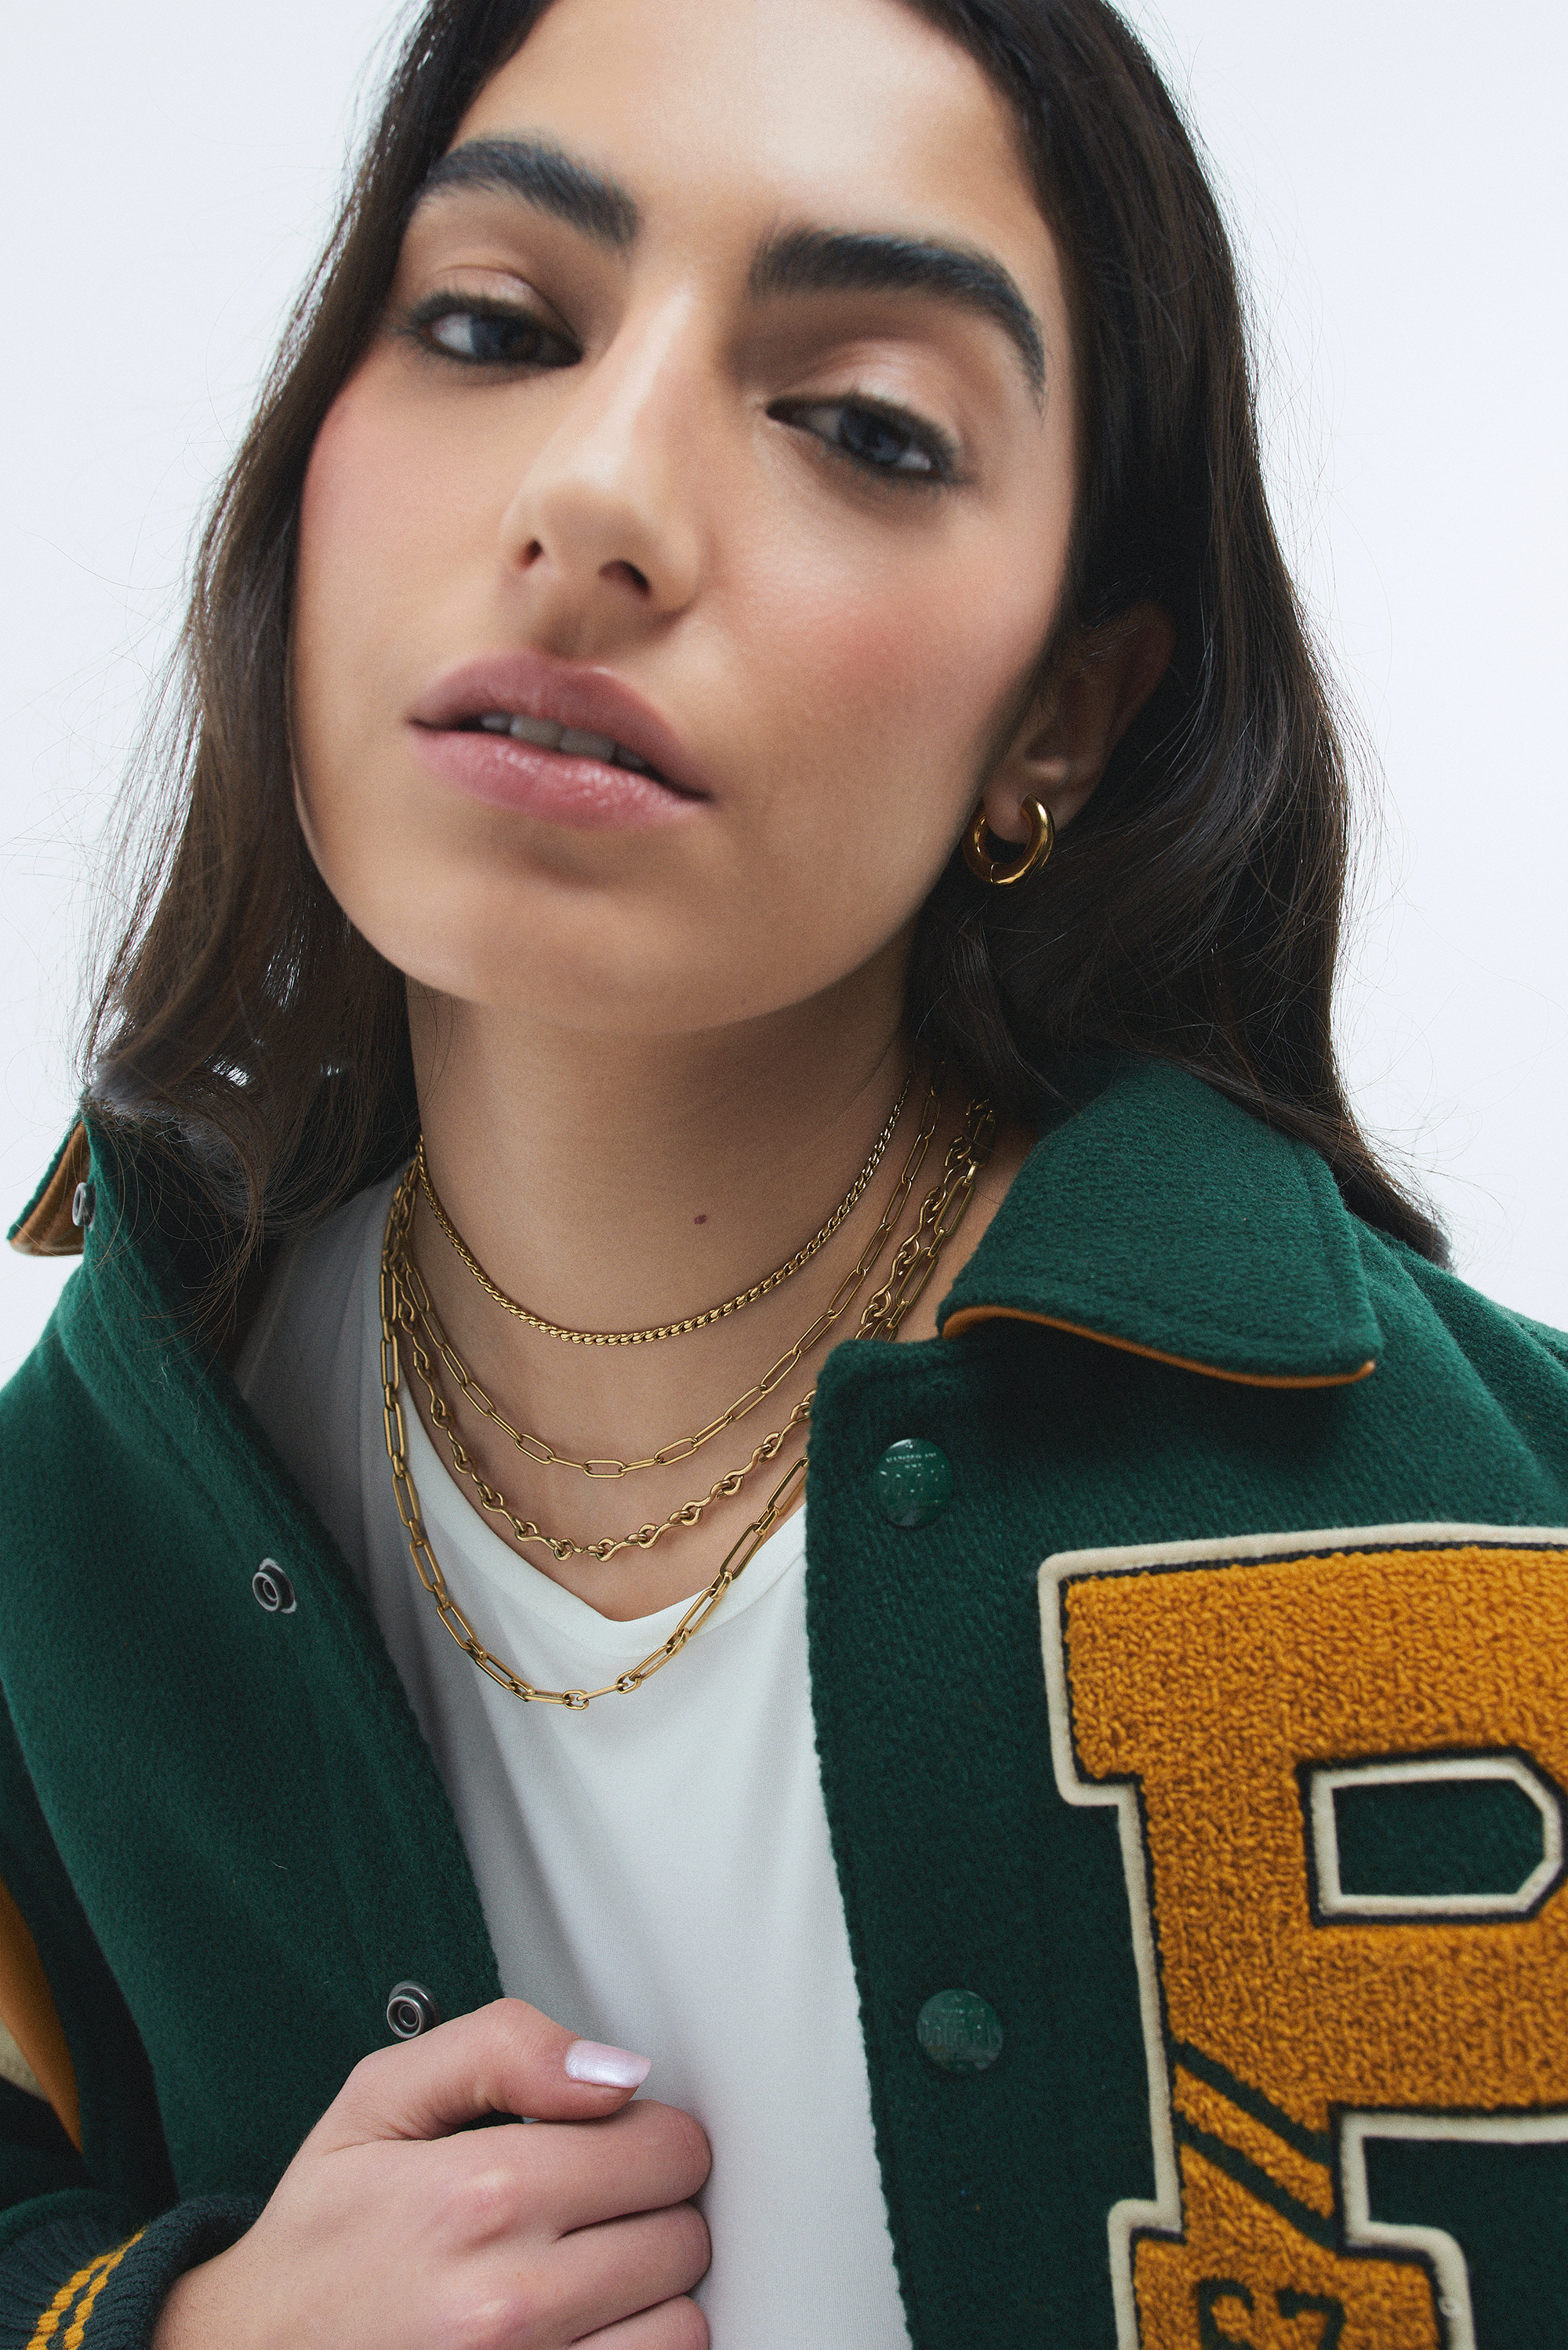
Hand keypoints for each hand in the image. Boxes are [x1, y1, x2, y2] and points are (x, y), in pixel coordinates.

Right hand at [151, 1997, 709, 2349]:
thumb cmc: (323, 2231)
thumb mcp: (380, 2098)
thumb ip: (504, 2048)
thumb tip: (616, 2072)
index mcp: (479, 2193)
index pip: (668, 2147)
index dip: (646, 2134)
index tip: (605, 2144)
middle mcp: (508, 2300)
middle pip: (685, 2234)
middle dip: (651, 2210)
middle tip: (589, 2210)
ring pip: (683, 2323)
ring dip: (650, 2295)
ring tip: (586, 2276)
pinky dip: (633, 2349)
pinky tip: (585, 2329)